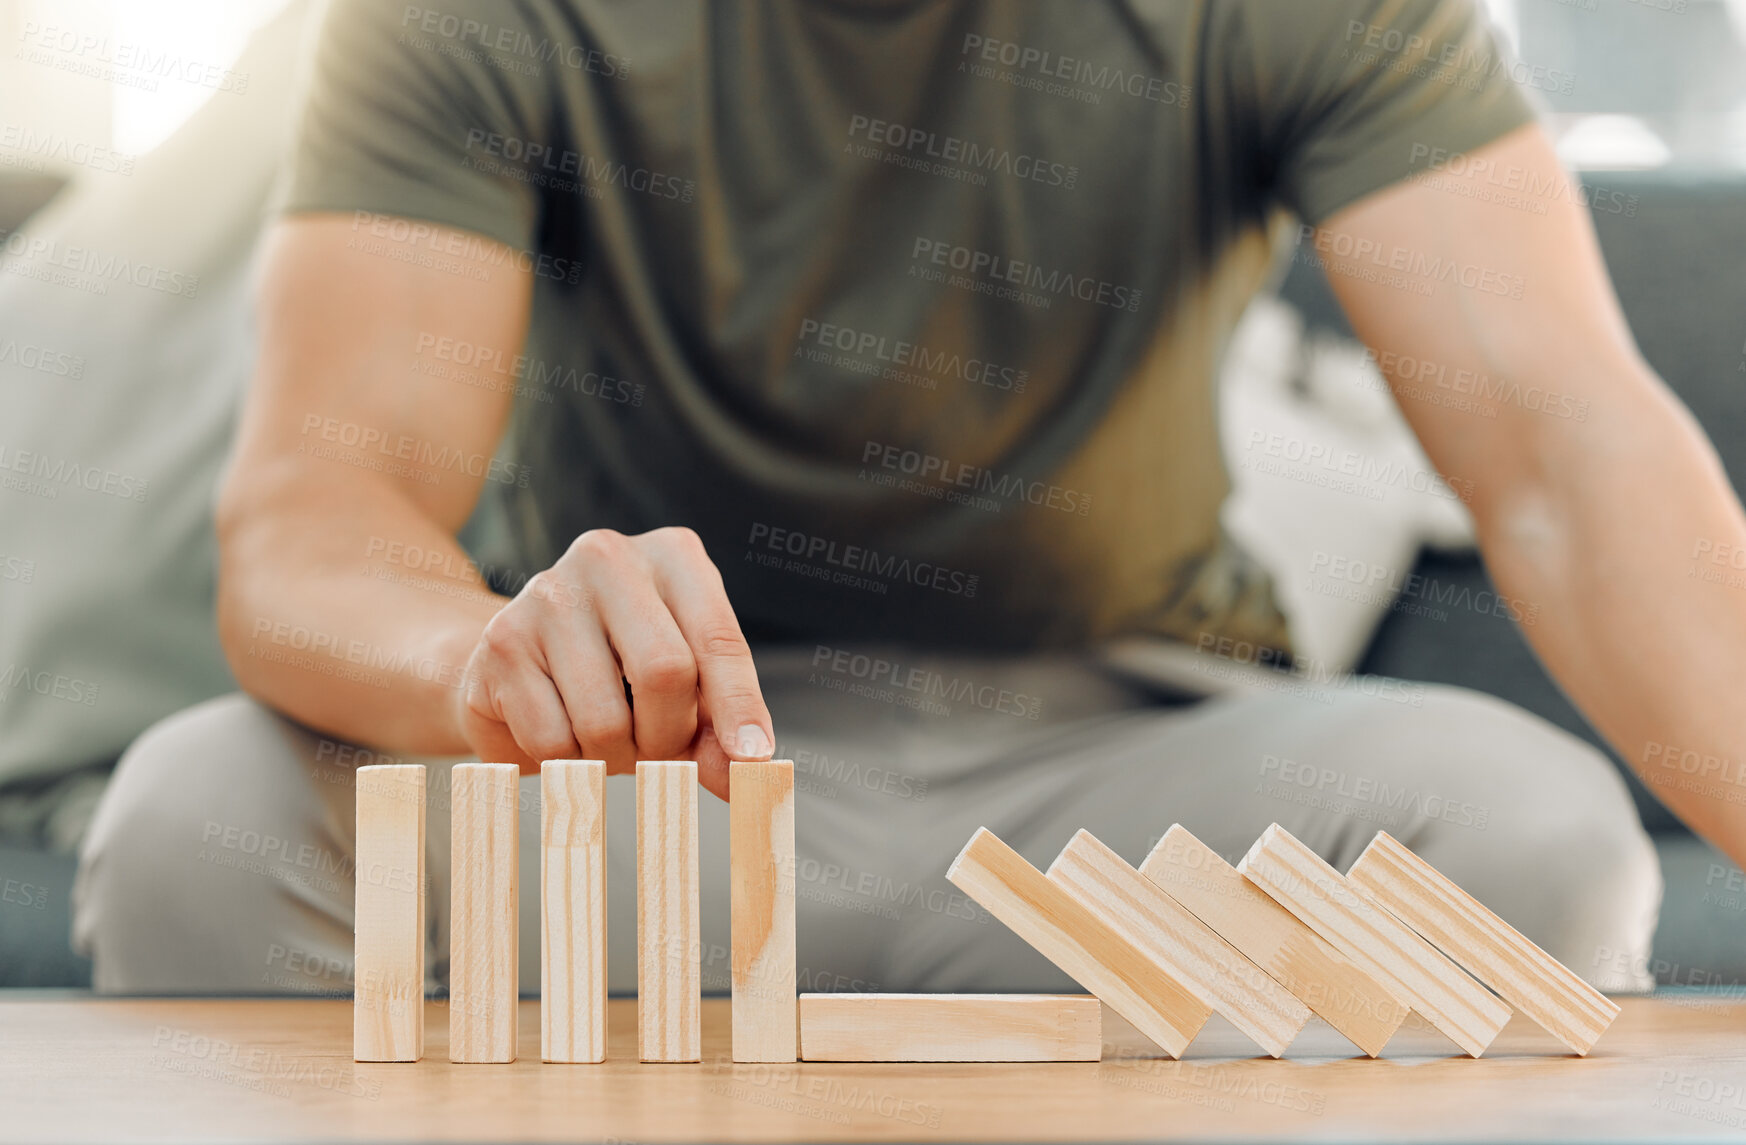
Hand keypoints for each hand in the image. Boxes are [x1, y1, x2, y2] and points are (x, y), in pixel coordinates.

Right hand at [453, 527, 771, 798]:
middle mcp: (609, 558)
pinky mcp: (501, 642)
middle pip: (666, 673)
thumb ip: (719, 729)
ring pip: (605, 719)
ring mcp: (547, 593)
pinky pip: (551, 740)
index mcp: (674, 556)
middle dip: (668, 735)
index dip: (739, 706)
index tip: (754, 759)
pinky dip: (566, 762)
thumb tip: (749, 773)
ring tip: (606, 739)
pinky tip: (560, 731)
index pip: (719, 638)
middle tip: (657, 750)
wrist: (519, 667)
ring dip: (614, 756)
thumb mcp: (686, 692)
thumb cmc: (621, 676)